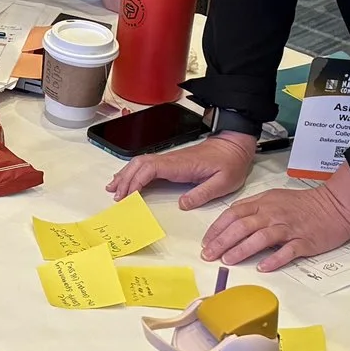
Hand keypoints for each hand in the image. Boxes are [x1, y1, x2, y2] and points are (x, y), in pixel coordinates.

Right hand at [107, 133, 256, 212]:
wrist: (235, 146)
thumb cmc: (230, 163)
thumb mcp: (223, 182)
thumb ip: (202, 193)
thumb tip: (182, 205)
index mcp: (181, 164)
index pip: (151, 169)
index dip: (136, 181)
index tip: (128, 196)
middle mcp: (171, 160)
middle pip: (140, 164)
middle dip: (125, 179)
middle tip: (116, 197)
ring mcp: (170, 160)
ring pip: (141, 163)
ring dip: (126, 175)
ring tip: (114, 189)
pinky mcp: (172, 162)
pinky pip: (147, 165)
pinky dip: (134, 172)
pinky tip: (127, 180)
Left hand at [197, 168, 349, 267]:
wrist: (336, 206)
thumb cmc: (304, 204)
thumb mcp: (274, 198)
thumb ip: (253, 208)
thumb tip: (231, 222)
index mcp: (264, 202)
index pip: (234, 213)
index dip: (217, 228)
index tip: (206, 241)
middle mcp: (273, 214)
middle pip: (243, 226)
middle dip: (222, 241)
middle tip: (209, 255)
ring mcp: (289, 228)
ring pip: (261, 238)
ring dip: (242, 249)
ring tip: (228, 260)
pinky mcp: (304, 241)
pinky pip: (287, 251)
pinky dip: (274, 259)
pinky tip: (262, 268)